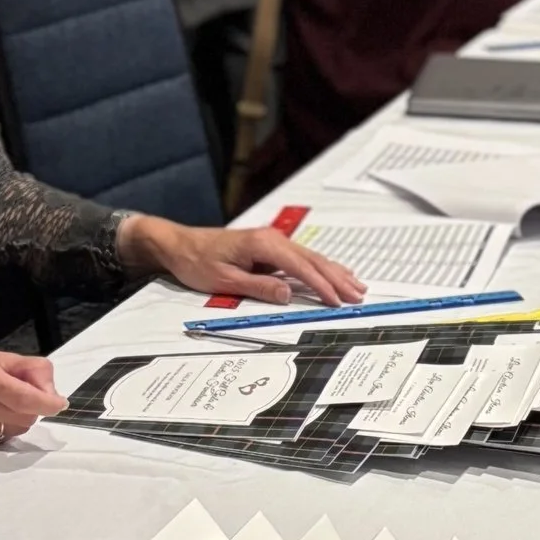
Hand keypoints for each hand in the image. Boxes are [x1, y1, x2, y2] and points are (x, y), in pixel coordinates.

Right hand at [0, 347, 65, 449]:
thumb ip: (21, 366)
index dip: (46, 401)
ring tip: (2, 404)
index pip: (21, 396)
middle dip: (33, 406)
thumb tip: (49, 386)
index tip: (60, 403)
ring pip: (14, 430)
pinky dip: (3, 429)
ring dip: (19, 418)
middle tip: (27, 395)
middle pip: (23, 415)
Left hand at [125, 213, 365, 305]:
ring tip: (356, 285)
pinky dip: (320, 268)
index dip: (321, 285)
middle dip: (337, 278)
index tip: (337, 300)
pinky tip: (334, 273)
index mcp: (263, 245)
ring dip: (334, 272)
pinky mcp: (270, 248)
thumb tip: (289, 294)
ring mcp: (272, 242)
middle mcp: (272, 239)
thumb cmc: (198, 262)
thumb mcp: (224, 281)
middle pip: (312, 260)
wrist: (181, 245)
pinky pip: (302, 258)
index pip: (300, 267)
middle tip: (358, 295)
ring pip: (311, 258)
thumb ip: (259, 288)